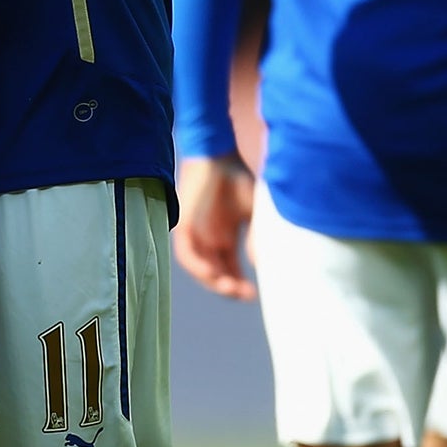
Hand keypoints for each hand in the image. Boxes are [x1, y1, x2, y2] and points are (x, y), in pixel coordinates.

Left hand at [174, 153, 256, 299]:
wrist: (221, 152)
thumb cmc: (239, 177)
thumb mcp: (255, 212)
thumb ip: (257, 237)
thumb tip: (262, 264)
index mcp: (225, 236)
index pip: (230, 270)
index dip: (240, 284)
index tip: (255, 294)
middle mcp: (209, 238)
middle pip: (216, 273)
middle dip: (230, 287)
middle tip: (245, 294)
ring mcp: (196, 233)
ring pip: (200, 267)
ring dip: (214, 281)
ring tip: (231, 288)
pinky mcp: (184, 224)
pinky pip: (186, 254)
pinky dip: (197, 266)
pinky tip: (212, 273)